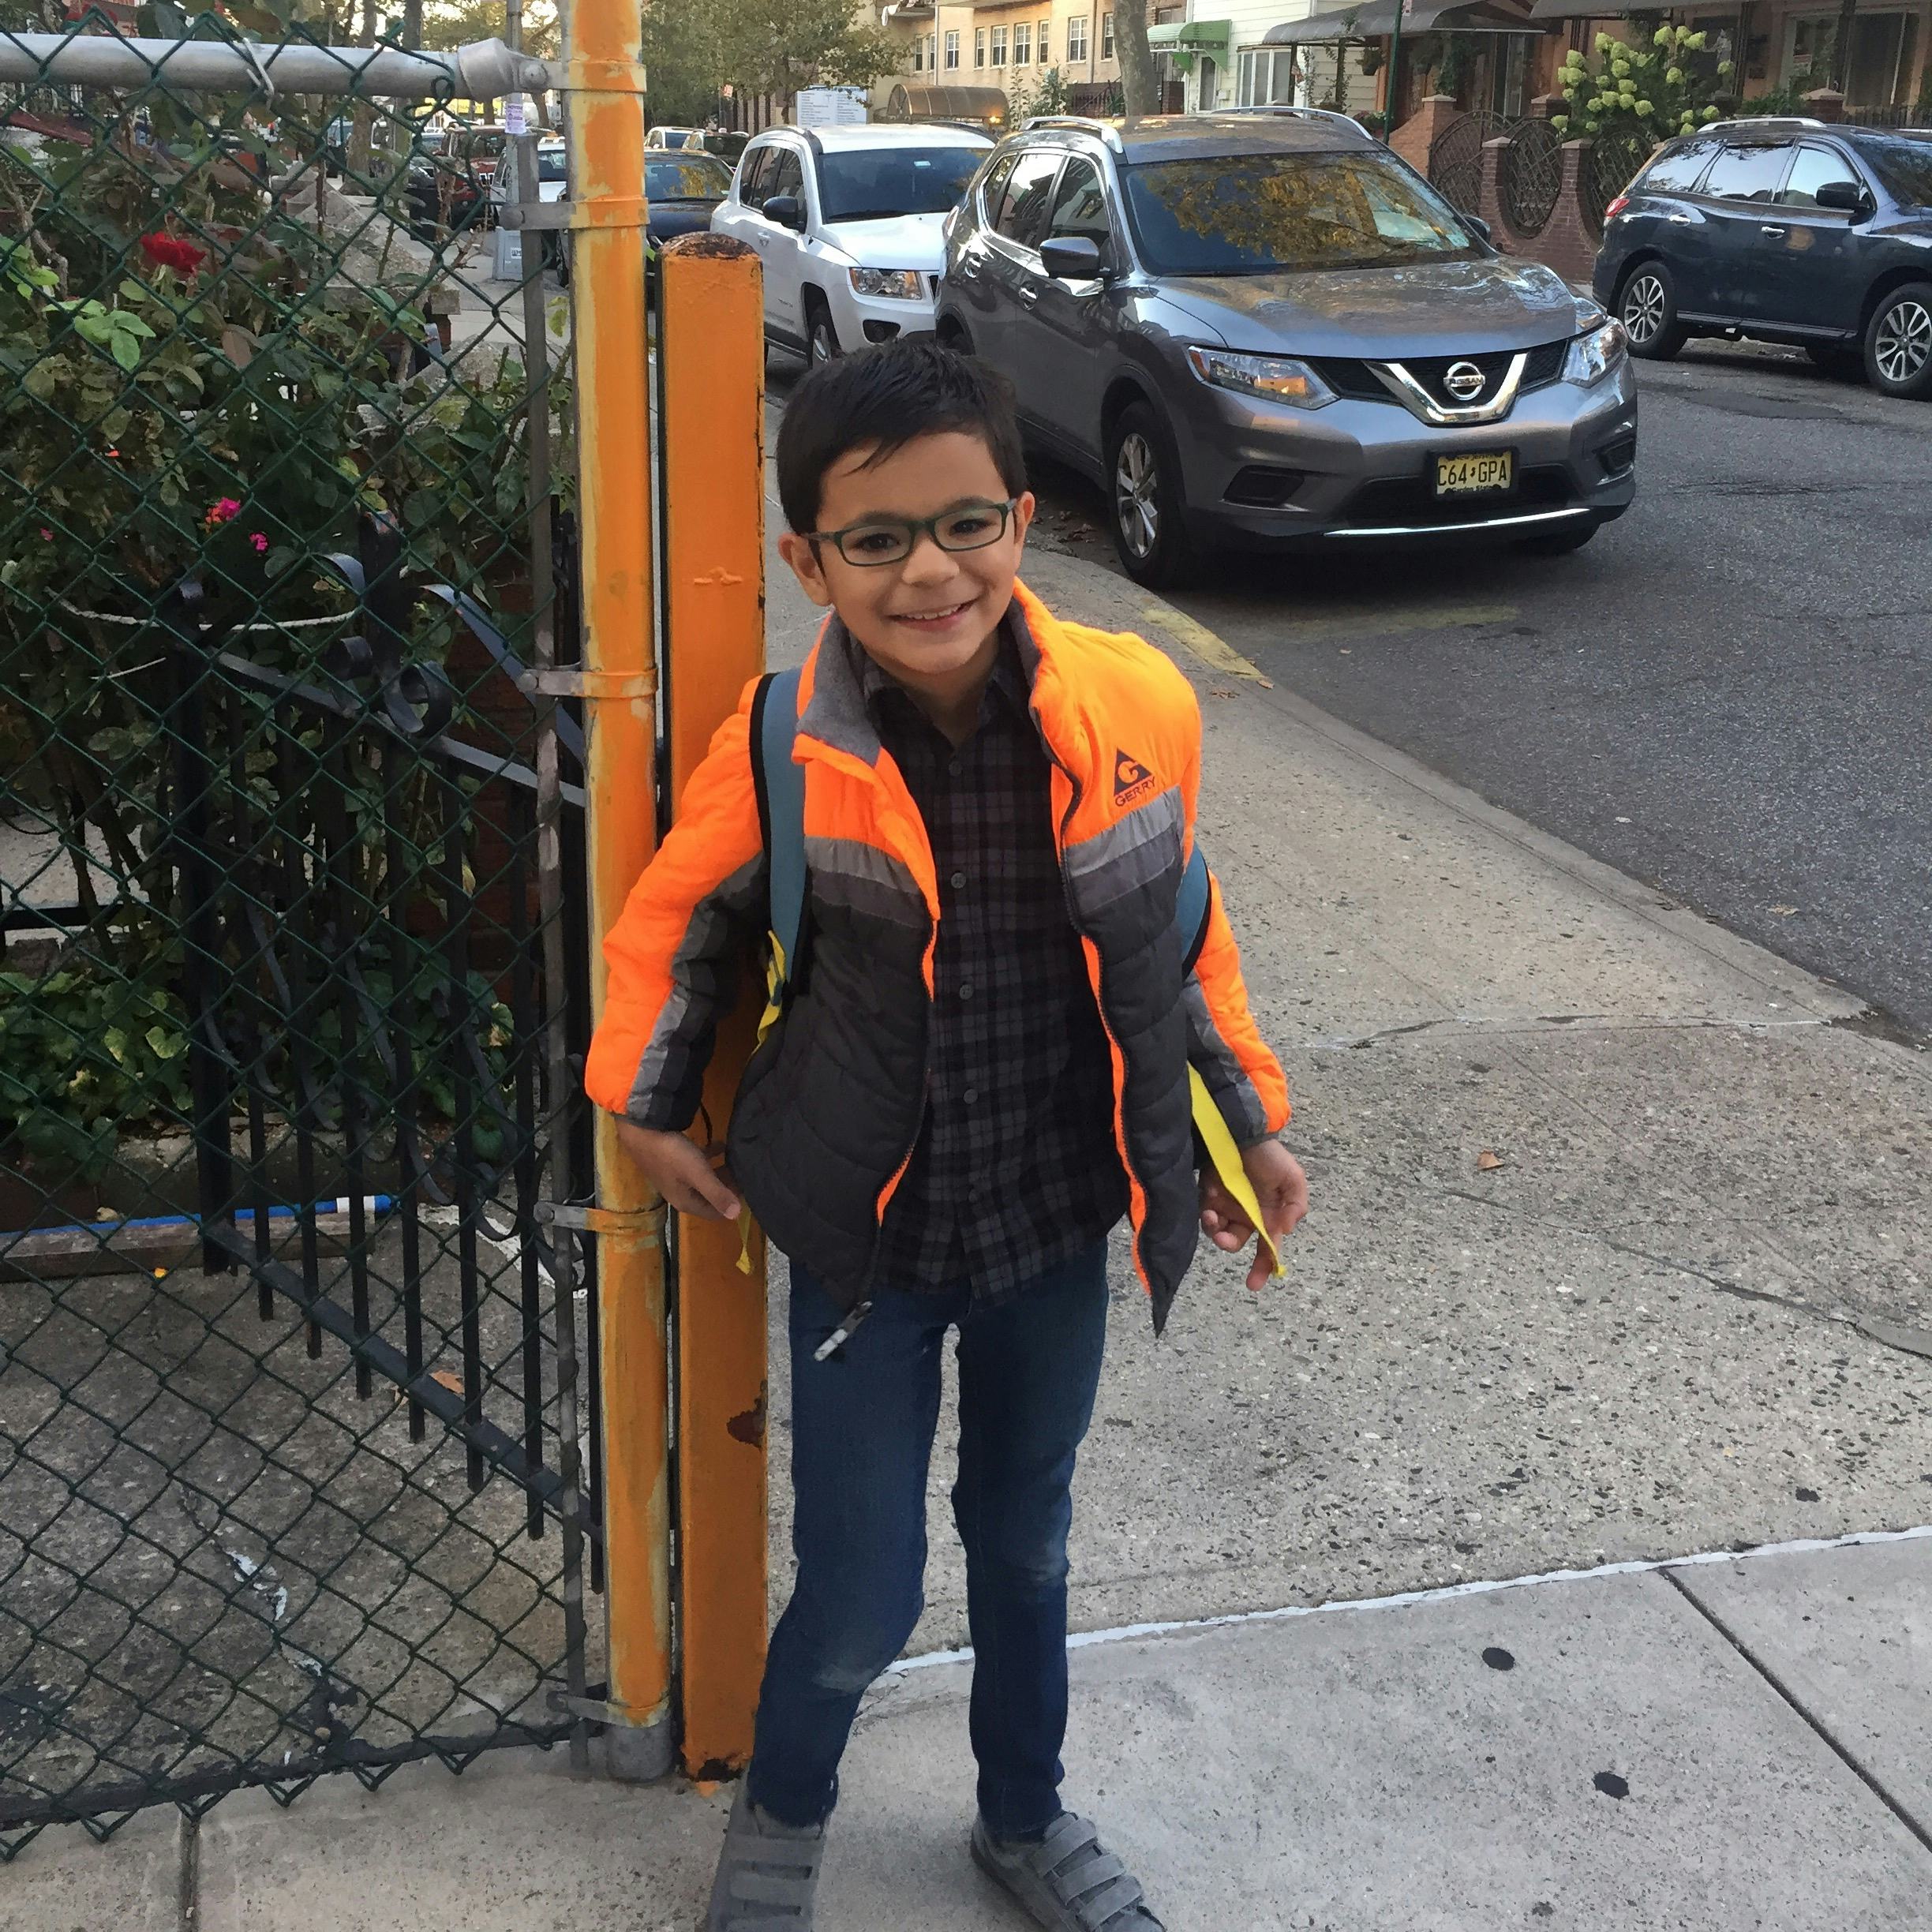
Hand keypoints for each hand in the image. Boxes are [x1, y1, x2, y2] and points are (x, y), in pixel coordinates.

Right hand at [613, 1119, 740, 1219]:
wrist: (641, 1131)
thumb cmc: (672, 1155)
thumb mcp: (698, 1174)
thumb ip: (717, 1193)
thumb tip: (737, 1214)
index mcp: (686, 1202)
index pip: (714, 1213)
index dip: (732, 1205)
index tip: (750, 1191)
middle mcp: (680, 1193)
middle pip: (710, 1196)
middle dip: (728, 1188)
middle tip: (747, 1175)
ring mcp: (675, 1177)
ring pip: (704, 1179)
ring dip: (720, 1172)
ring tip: (738, 1162)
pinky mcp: (673, 1161)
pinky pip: (696, 1163)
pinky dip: (710, 1157)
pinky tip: (721, 1145)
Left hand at [1200, 1139, 1308, 1292]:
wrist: (1243, 1133)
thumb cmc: (1271, 1157)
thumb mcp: (1293, 1179)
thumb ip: (1296, 1206)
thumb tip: (1285, 1230)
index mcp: (1269, 1216)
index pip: (1267, 1248)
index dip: (1263, 1268)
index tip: (1254, 1284)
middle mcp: (1247, 1216)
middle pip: (1237, 1243)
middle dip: (1229, 1245)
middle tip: (1225, 1239)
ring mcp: (1227, 1207)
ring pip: (1218, 1232)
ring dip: (1216, 1230)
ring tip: (1213, 1216)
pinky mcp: (1208, 1196)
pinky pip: (1205, 1215)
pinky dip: (1206, 1215)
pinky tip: (1209, 1202)